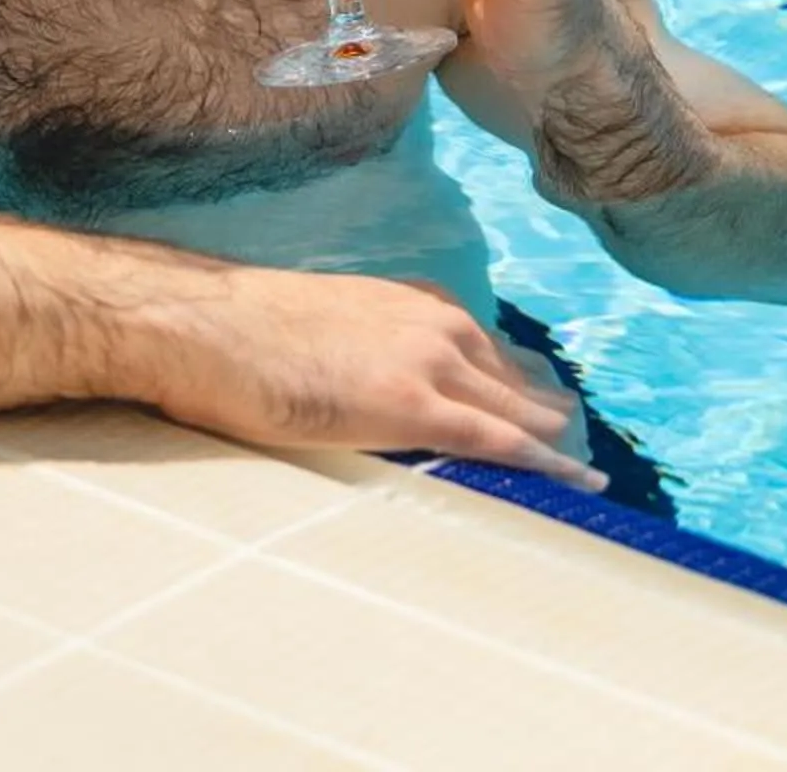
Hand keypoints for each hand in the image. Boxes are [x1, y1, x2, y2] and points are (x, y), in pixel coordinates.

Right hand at [132, 265, 604, 492]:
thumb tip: (346, 384)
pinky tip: (581, 483)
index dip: (510, 379)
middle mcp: (432, 323)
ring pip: (516, 407)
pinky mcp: (417, 406)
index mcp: (405, 302)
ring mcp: (430, 361)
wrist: (204, 325)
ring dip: (550, 437)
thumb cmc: (234, 333)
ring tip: (582, 470)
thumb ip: (348, 352)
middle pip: (509, 374)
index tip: (535, 401)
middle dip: (541, 408)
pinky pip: (503, 439)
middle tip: (567, 436)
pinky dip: (549, 462)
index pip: (479, 345)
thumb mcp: (311, 331)